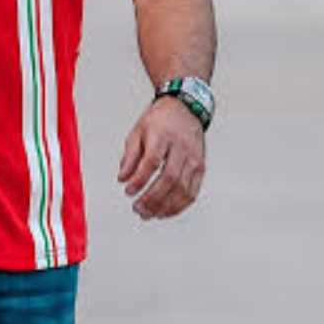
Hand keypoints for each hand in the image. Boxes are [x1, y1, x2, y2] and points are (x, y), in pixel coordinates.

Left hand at [118, 97, 206, 219]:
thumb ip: (130, 156)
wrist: (185, 109)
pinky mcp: (201, 168)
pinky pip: (192, 191)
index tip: (127, 191)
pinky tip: (165, 212)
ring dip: (165, 206)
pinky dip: (179, 206)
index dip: (140, 179)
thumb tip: (122, 179)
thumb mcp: (138, 132)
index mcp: (163, 135)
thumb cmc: (158, 121)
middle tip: (137, 209)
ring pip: (183, 188)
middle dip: (152, 198)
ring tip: (148, 214)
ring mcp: (194, 159)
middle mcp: (182, 148)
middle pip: (169, 178)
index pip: (152, 161)